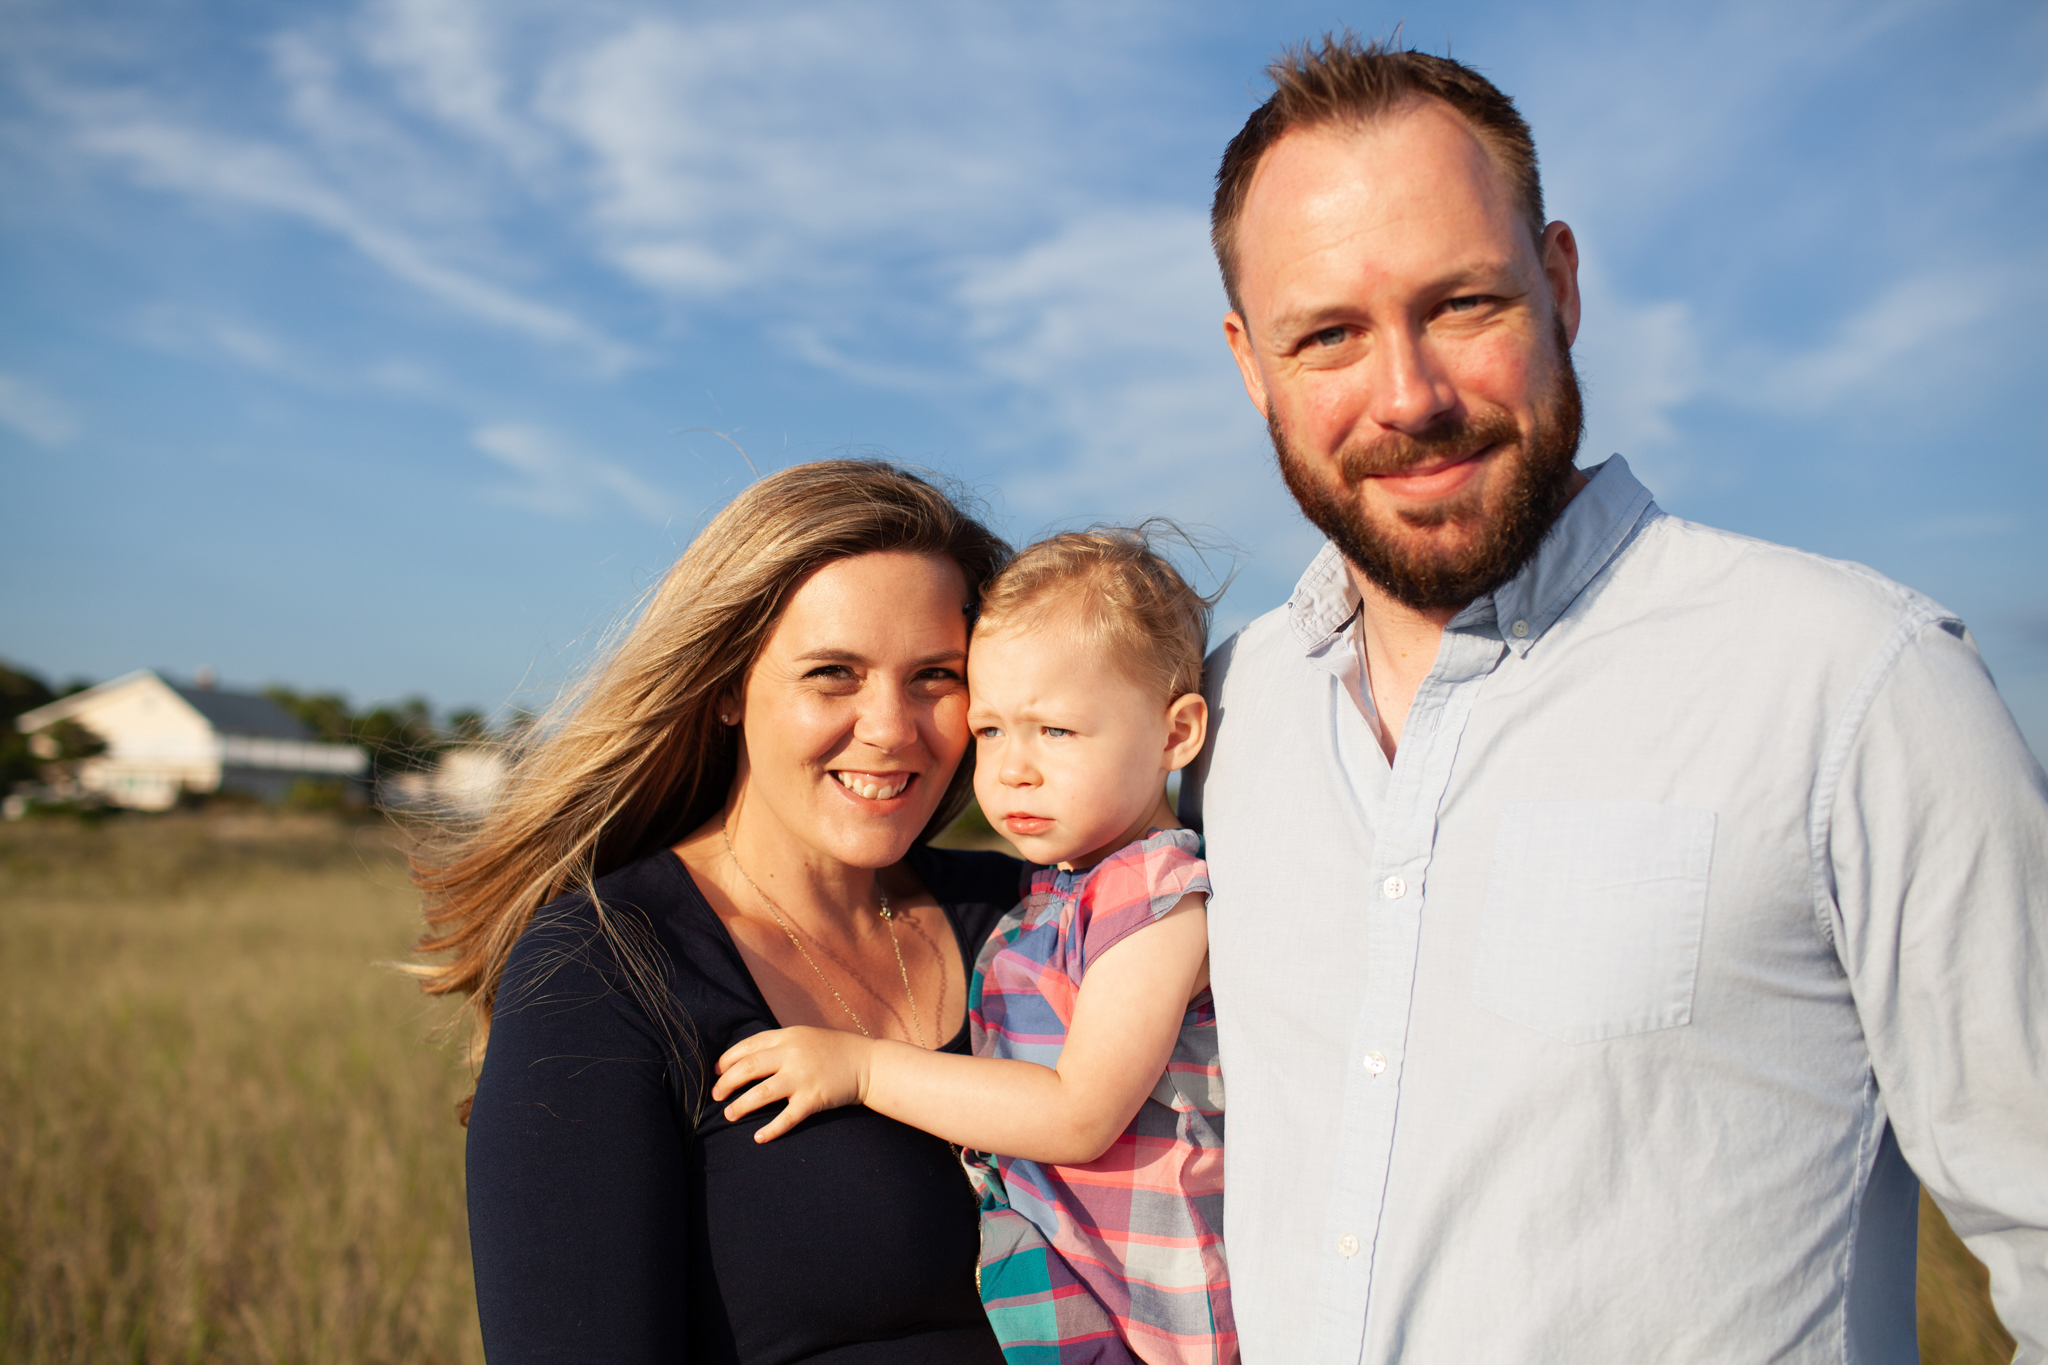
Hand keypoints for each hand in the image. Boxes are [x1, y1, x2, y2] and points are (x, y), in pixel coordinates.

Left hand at [713, 1026, 873, 1142]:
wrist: (868, 1063)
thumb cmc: (833, 1051)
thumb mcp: (804, 1037)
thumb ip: (778, 1044)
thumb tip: (744, 1059)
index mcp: (787, 1036)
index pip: (747, 1046)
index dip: (727, 1060)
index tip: (716, 1072)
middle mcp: (792, 1055)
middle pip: (748, 1068)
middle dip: (726, 1083)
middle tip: (715, 1096)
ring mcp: (803, 1077)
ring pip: (761, 1093)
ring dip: (740, 1106)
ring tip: (729, 1115)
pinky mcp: (814, 1099)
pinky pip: (786, 1117)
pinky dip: (771, 1129)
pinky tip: (758, 1138)